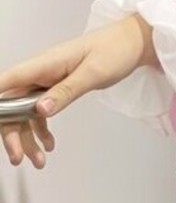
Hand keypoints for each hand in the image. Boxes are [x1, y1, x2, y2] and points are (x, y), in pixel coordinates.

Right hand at [0, 15, 153, 168]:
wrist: (135, 42)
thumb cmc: (116, 49)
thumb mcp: (93, 72)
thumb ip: (66, 91)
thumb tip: (40, 110)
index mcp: (44, 63)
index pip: (7, 81)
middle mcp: (41, 71)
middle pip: (12, 103)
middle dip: (11, 132)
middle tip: (17, 156)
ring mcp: (48, 80)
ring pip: (25, 111)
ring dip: (27, 137)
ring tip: (37, 160)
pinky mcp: (57, 87)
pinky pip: (41, 111)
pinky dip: (42, 130)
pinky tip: (49, 145)